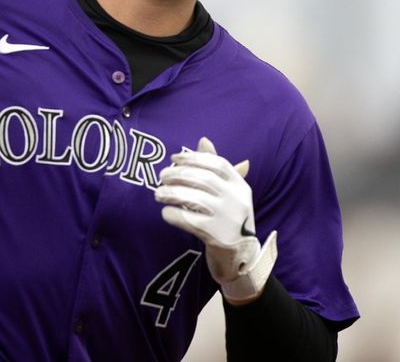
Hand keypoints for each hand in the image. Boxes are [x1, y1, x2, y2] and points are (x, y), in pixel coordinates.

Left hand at [155, 137, 277, 303]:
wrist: (239, 259)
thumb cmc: (228, 220)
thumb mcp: (228, 193)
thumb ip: (216, 168)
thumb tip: (203, 140)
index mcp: (241, 186)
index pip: (217, 164)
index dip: (193, 158)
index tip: (174, 158)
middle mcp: (237, 200)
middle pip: (203, 179)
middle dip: (178, 175)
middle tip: (161, 176)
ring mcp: (228, 219)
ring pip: (194, 198)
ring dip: (171, 193)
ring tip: (158, 194)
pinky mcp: (216, 237)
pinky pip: (188, 220)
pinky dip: (173, 214)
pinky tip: (165, 213)